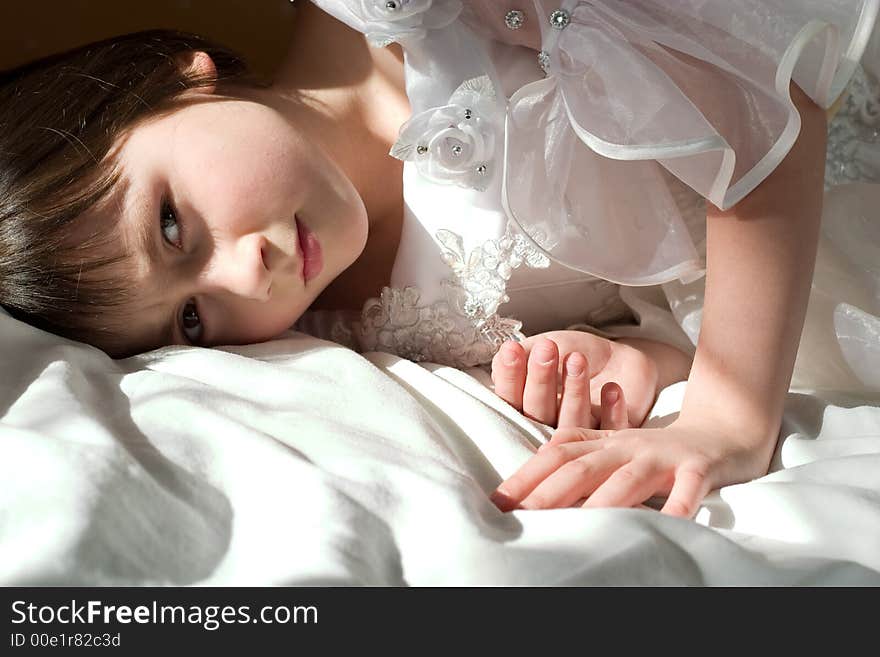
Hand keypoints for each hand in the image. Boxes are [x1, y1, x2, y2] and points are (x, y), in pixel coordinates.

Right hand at [490, 331, 659, 428]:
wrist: (616, 358)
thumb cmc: (575, 352)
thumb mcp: (544, 346)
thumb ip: (524, 355)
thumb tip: (501, 361)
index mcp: (524, 408)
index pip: (509, 400)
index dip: (509, 376)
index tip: (511, 349)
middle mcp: (546, 427)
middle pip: (537, 413)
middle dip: (540, 379)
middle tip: (546, 349)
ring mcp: (577, 436)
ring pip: (571, 423)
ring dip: (574, 391)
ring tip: (577, 359)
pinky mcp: (609, 439)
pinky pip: (609, 431)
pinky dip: (611, 411)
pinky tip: (611, 388)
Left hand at [490, 413, 775, 517]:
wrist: (720, 432)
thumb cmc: (655, 452)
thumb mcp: (612, 451)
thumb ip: (578, 461)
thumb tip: (530, 487)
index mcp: (602, 442)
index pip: (556, 455)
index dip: (526, 476)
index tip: (498, 502)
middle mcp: (626, 445)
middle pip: (583, 466)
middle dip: (550, 491)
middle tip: (524, 516)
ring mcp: (662, 456)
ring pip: (629, 477)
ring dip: (604, 501)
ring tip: (580, 526)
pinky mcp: (699, 467)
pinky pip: (689, 486)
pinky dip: (679, 505)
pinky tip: (669, 525)